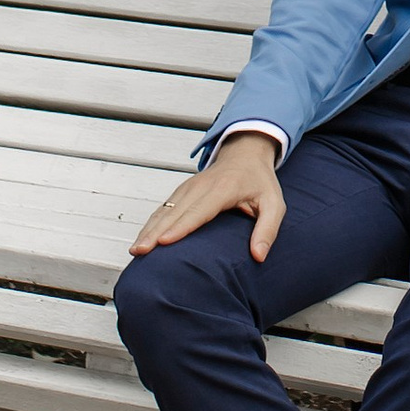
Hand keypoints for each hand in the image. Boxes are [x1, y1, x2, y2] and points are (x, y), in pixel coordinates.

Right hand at [132, 133, 284, 262]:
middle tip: (139, 251)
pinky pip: (163, 209)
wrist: (245, 154)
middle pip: (174, 212)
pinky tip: (143, 238)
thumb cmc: (260, 182)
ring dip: (148, 229)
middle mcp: (200, 187)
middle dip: (155, 232)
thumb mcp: (274, 204)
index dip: (181, 226)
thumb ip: (268, 229)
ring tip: (136, 250)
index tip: (164, 241)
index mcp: (222, 190)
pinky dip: (151, 223)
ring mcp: (188, 188)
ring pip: (164, 210)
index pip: (199, 211)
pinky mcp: (182, 192)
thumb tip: (258, 256)